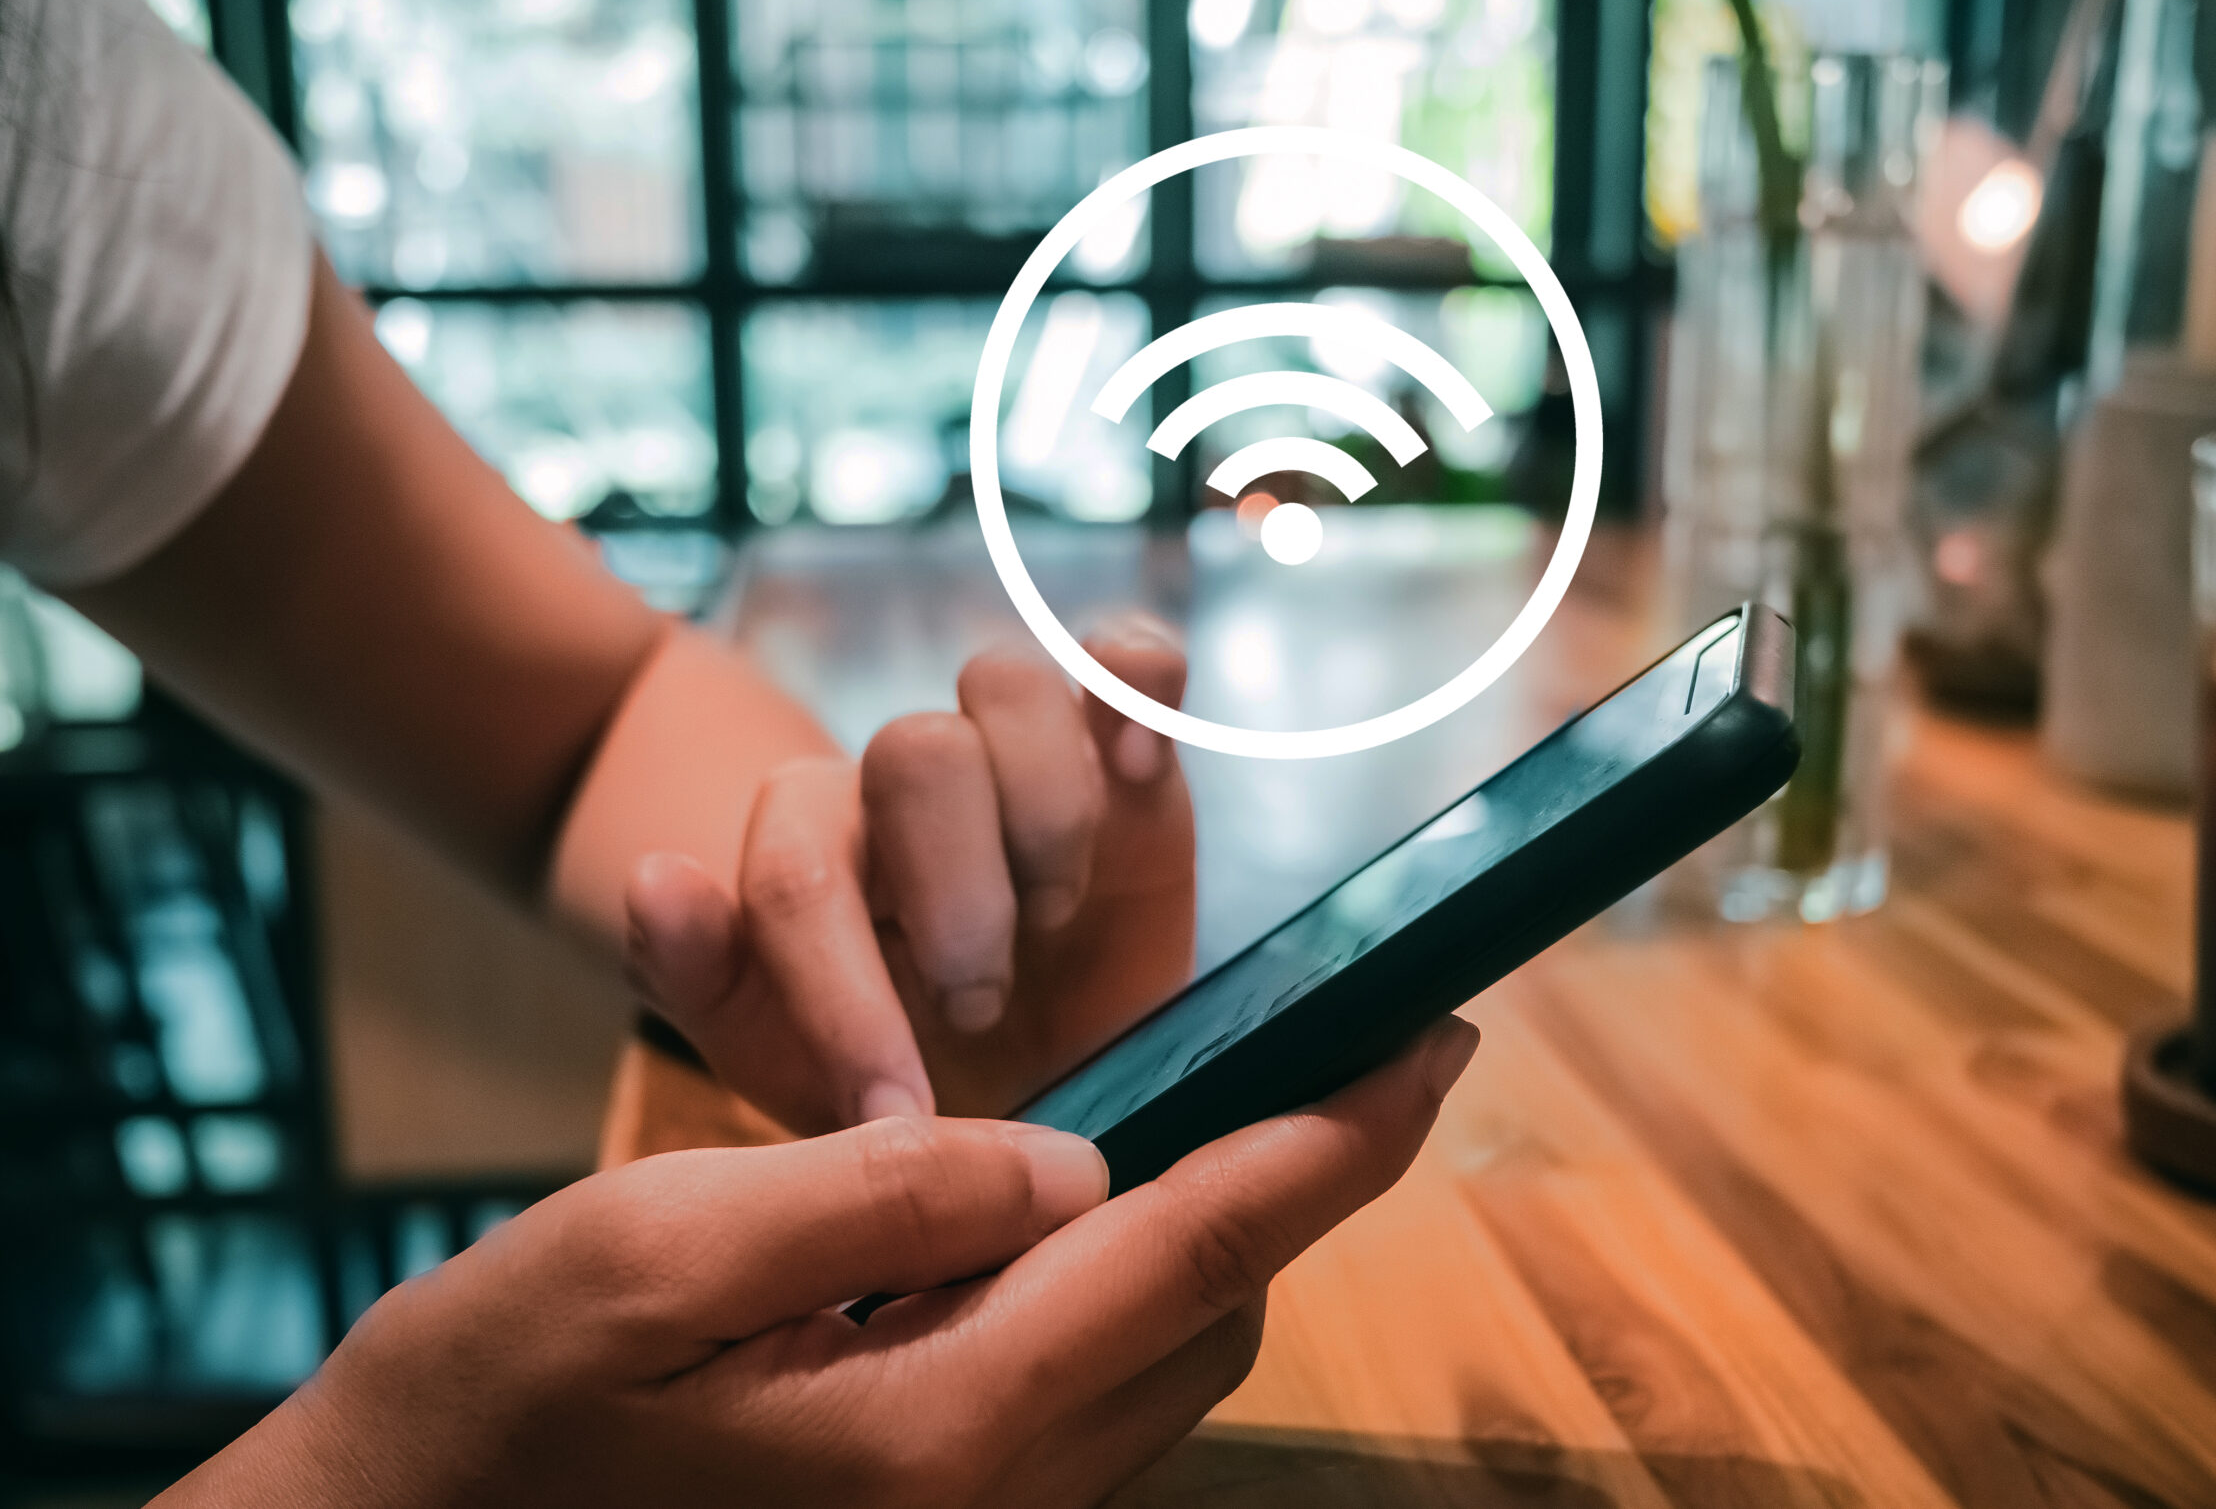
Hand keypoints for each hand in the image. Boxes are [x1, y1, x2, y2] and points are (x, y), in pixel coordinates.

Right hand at [161, 1020, 1476, 1508]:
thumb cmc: (494, 1401)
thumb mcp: (653, 1254)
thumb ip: (876, 1191)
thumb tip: (1071, 1154)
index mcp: (940, 1427)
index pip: (1196, 1247)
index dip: (1330, 1138)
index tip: (1431, 1042)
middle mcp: (991, 1501)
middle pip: (1210, 1315)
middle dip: (1293, 1180)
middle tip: (1331, 1053)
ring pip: (1165, 1364)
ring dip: (1215, 1234)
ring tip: (1223, 1108)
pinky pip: (1092, 1397)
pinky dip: (1128, 1292)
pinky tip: (1080, 1214)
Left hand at [622, 618, 1192, 1129]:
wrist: (1047, 1090)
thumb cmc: (906, 1080)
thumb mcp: (788, 1063)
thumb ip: (703, 975)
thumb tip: (653, 874)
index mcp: (813, 844)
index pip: (802, 878)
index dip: (847, 1000)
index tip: (896, 1118)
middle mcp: (907, 779)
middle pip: (913, 754)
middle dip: (956, 896)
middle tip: (982, 1007)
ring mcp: (1019, 751)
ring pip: (1007, 686)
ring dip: (1045, 810)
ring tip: (1058, 918)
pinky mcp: (1127, 748)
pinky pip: (1125, 661)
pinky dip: (1136, 685)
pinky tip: (1140, 770)